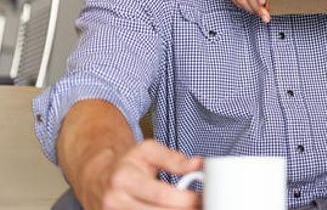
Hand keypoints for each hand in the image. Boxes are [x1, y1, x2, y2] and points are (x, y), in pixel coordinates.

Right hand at [78, 140, 201, 209]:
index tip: (202, 198)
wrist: (96, 178)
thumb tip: (198, 164)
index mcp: (124, 179)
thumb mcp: (148, 151)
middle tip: (201, 205)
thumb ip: (174, 159)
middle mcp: (116, 201)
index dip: (186, 199)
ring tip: (189, 208)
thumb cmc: (125, 164)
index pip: (160, 195)